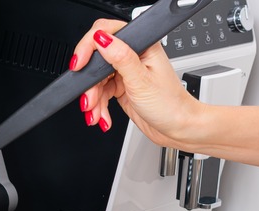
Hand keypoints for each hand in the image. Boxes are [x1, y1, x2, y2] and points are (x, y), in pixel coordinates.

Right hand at [69, 19, 201, 148]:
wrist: (178, 129)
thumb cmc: (171, 105)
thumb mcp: (142, 81)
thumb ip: (121, 58)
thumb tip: (102, 39)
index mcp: (142, 46)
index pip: (107, 34)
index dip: (89, 47)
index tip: (79, 64)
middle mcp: (133, 56)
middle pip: (97, 61)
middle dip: (90, 84)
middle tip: (89, 99)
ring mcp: (126, 72)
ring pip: (96, 80)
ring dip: (93, 100)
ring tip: (96, 114)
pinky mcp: (121, 87)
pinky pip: (100, 93)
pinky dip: (98, 107)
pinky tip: (102, 116)